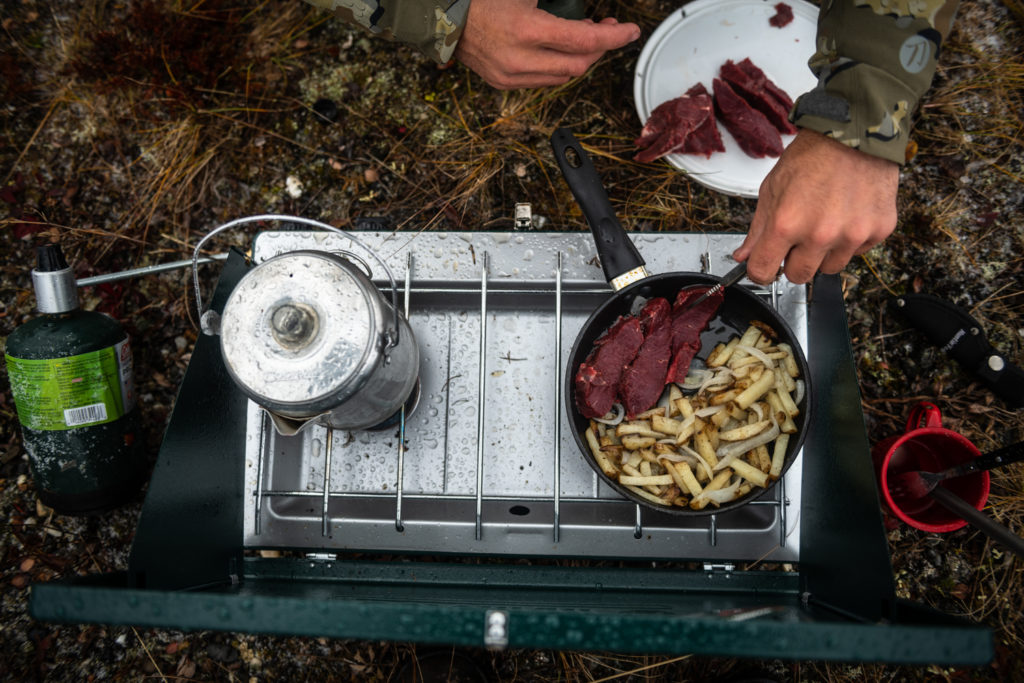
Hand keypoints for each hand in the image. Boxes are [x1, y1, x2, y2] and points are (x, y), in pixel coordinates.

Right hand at [454, 0, 639, 89]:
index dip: (613, 37)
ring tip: (584, 38)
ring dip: (579, 59)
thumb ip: (560, 0)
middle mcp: (519, 59)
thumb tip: (588, 15)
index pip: (584, 41)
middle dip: (599, 48)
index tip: (629, 32)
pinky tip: (559, 52)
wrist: (444, 16)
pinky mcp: (502, 82)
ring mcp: (510, 75)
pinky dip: (558, 67)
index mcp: (527, 30)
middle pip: (578, 65)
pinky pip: (543, 81)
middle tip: (607, 29)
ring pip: (562, 77)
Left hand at [732, 129, 899, 284]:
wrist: (854, 133)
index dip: (761, 270)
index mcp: (787, 224)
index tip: (764, 265)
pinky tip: (847, 214)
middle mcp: (820, 234)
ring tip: (826, 220)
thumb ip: (758, 229)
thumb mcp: (773, 189)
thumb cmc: (812, 156)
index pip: (763, 273)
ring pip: (830, 267)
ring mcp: (852, 234)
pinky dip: (851, 239)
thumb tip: (744, 256)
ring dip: (824, 252)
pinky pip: (858, 252)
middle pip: (798, 276)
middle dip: (794, 261)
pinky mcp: (878, 230)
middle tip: (799, 237)